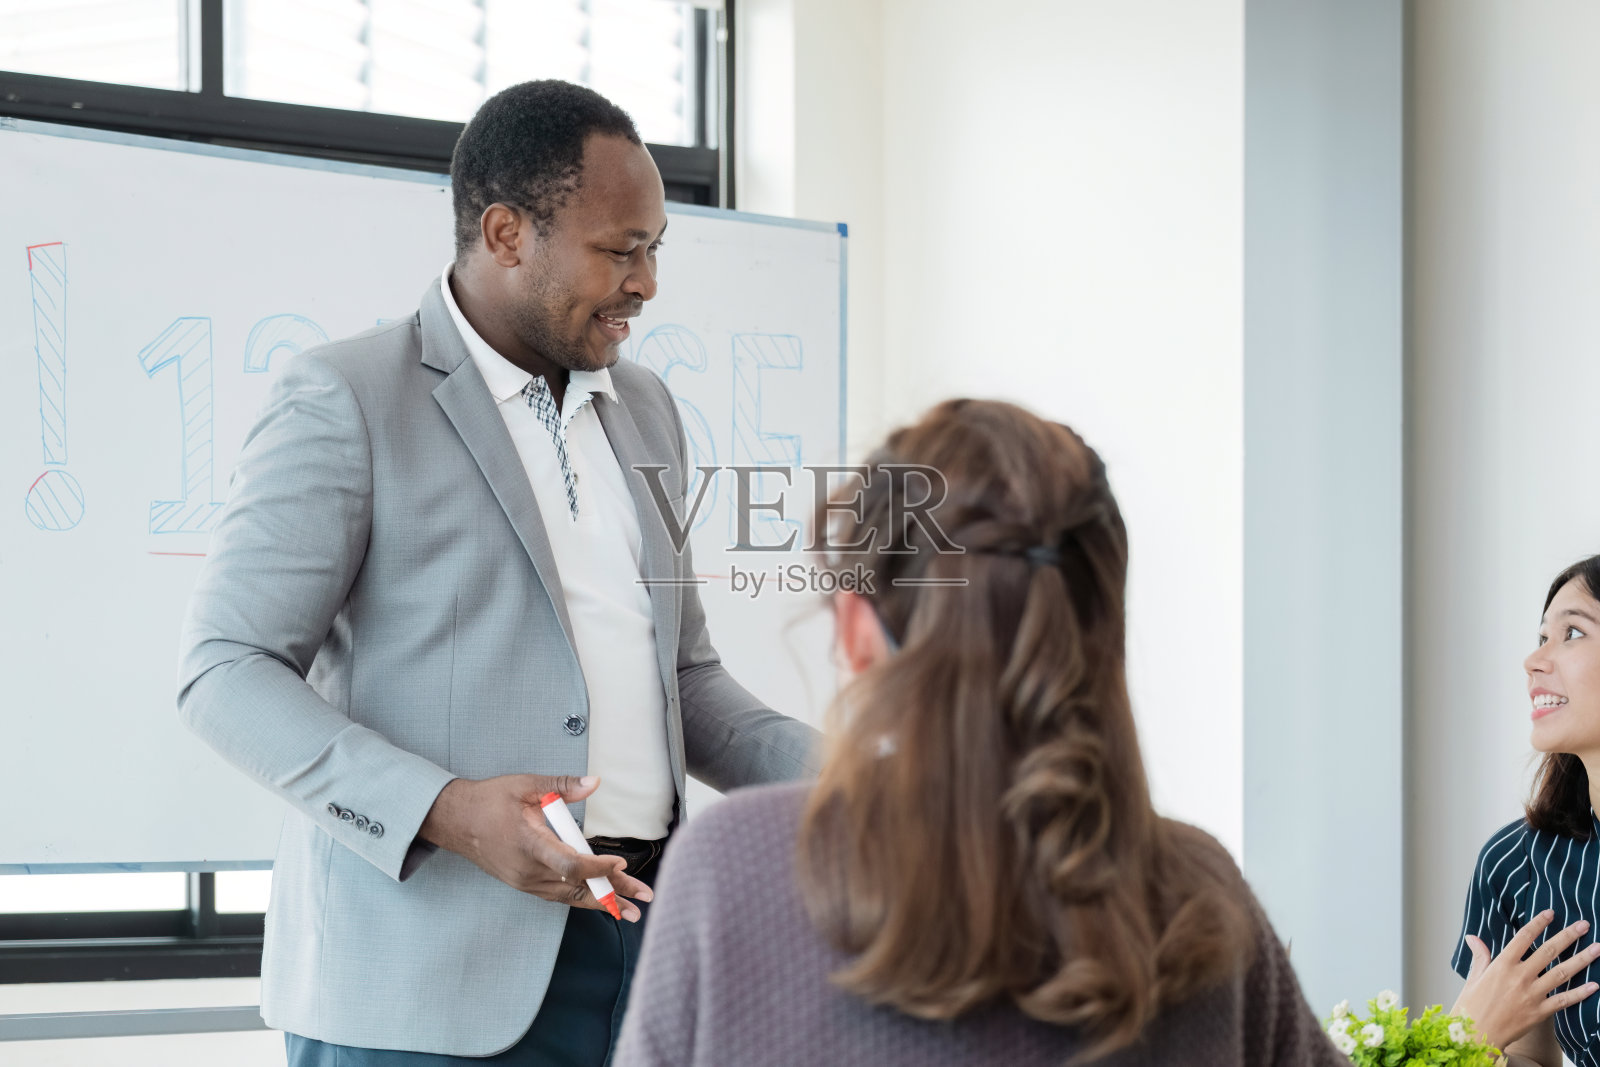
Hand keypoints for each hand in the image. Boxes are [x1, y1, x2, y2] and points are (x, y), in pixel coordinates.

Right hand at [418, 774, 651, 921]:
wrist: (456, 822)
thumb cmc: (489, 801)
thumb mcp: (526, 785)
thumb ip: (563, 785)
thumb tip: (594, 782)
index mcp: (529, 844)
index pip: (570, 864)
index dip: (597, 867)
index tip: (620, 864)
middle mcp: (528, 870)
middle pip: (577, 886)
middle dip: (613, 893)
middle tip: (642, 898)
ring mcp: (525, 882)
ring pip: (570, 895)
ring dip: (602, 901)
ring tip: (631, 909)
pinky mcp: (524, 885)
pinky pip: (559, 894)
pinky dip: (582, 897)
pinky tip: (602, 901)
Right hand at [1450, 909, 1599, 1048]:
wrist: (1476, 1035)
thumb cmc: (1471, 1006)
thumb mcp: (1473, 978)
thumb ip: (1480, 957)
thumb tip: (1473, 938)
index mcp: (1501, 965)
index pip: (1524, 938)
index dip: (1538, 924)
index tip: (1550, 913)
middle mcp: (1519, 977)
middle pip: (1548, 952)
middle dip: (1568, 936)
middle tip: (1583, 925)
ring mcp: (1532, 995)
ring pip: (1562, 973)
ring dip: (1581, 960)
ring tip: (1596, 948)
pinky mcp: (1540, 1012)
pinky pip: (1564, 1000)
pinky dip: (1580, 993)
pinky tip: (1594, 986)